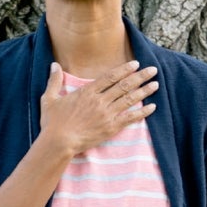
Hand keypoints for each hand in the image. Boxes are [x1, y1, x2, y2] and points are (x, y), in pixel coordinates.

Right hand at [40, 61, 158, 154]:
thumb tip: (54, 65)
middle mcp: (100, 100)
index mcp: (87, 92)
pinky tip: (153, 107)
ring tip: (156, 84)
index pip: (111, 76)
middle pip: (124, 85)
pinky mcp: (111, 128)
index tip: (136, 63)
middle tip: (153, 70)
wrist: (58, 142)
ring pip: (130, 99)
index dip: (125, 69)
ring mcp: (107, 114)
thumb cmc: (52, 122)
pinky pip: (131, 118)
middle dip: (140, 76)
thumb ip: (54, 81)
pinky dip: (143, 112)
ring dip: (144, 91)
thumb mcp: (49, 99)